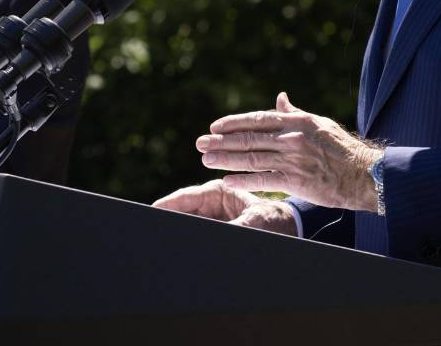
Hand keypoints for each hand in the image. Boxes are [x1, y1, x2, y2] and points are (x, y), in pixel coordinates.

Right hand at [152, 179, 298, 235]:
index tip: (152, 211)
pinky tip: (177, 248)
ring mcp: (211, 217)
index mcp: (218, 191)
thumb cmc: (274, 219)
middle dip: (168, 220)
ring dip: (177, 230)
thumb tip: (221, 232)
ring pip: (186, 224)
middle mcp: (211, 203)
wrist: (288, 229)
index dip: (166, 205)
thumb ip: (237, 226)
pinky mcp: (214, 230)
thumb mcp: (256, 222)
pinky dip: (187, 240)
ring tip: (163, 241)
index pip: (185, 197)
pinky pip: (196, 233)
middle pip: (181, 212)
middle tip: (153, 230)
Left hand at [196, 92, 381, 211]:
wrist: (364, 173)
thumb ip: (294, 112)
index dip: (233, 123)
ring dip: (226, 159)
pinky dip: (244, 179)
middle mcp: (292, 138)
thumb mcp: (317, 122)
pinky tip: (227, 180)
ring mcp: (293, 159)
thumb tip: (280, 97)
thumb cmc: (340, 147)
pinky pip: (264, 180)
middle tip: (199, 143)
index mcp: (296, 121)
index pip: (258, 119)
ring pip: (252, 158)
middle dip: (221, 141)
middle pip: (249, 138)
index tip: (214, 127)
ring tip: (206, 159)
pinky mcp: (296, 181)